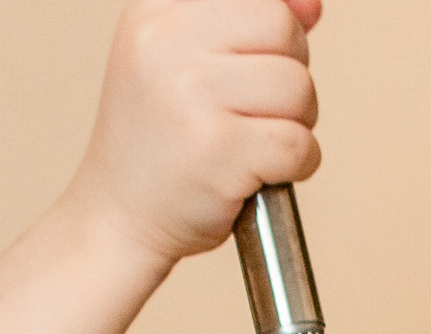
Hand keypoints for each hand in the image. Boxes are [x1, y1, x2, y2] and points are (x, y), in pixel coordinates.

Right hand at [62, 0, 323, 267]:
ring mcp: (191, 95)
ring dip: (294, 124)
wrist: (118, 216)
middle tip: (253, 110)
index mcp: (156, 12)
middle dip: (288, 76)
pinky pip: (300, 144)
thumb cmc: (161, 140)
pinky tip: (259, 172)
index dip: (278, 26)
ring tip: (251, 142)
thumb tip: (312, 4)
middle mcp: (166, 44)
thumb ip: (247, 23)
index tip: (266, 56)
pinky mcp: (218, 149)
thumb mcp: (185, 60)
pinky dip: (296, 165)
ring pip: (298, 88)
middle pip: (283, 31)